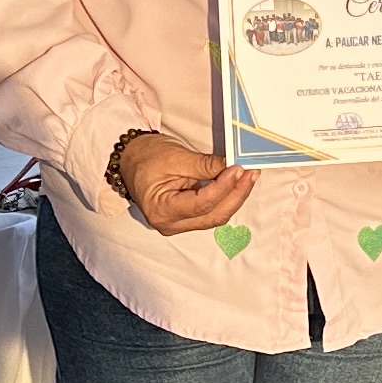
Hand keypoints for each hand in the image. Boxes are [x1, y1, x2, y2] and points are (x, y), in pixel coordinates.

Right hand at [111, 129, 257, 238]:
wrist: (130, 160)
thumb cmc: (145, 157)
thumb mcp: (176, 157)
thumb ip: (205, 165)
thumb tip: (232, 166)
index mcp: (161, 210)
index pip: (201, 204)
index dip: (224, 187)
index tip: (238, 169)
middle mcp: (169, 224)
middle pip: (213, 216)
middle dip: (236, 195)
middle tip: (251, 174)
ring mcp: (178, 224)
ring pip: (215, 216)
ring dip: (234, 197)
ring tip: (247, 176)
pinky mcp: (185, 219)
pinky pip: (211, 212)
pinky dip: (225, 198)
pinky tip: (236, 184)